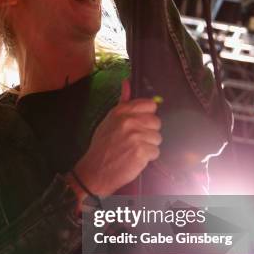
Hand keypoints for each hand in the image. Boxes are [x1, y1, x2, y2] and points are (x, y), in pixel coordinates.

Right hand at [73, 78, 161, 196]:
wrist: (95, 171)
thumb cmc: (102, 146)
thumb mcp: (109, 120)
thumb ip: (122, 102)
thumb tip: (127, 82)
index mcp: (121, 111)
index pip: (150, 105)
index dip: (147, 115)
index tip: (141, 123)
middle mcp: (129, 121)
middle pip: (156, 122)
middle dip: (148, 132)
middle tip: (135, 140)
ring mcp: (136, 137)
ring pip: (157, 138)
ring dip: (149, 146)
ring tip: (134, 150)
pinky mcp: (141, 152)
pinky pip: (156, 152)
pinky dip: (148, 157)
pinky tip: (135, 158)